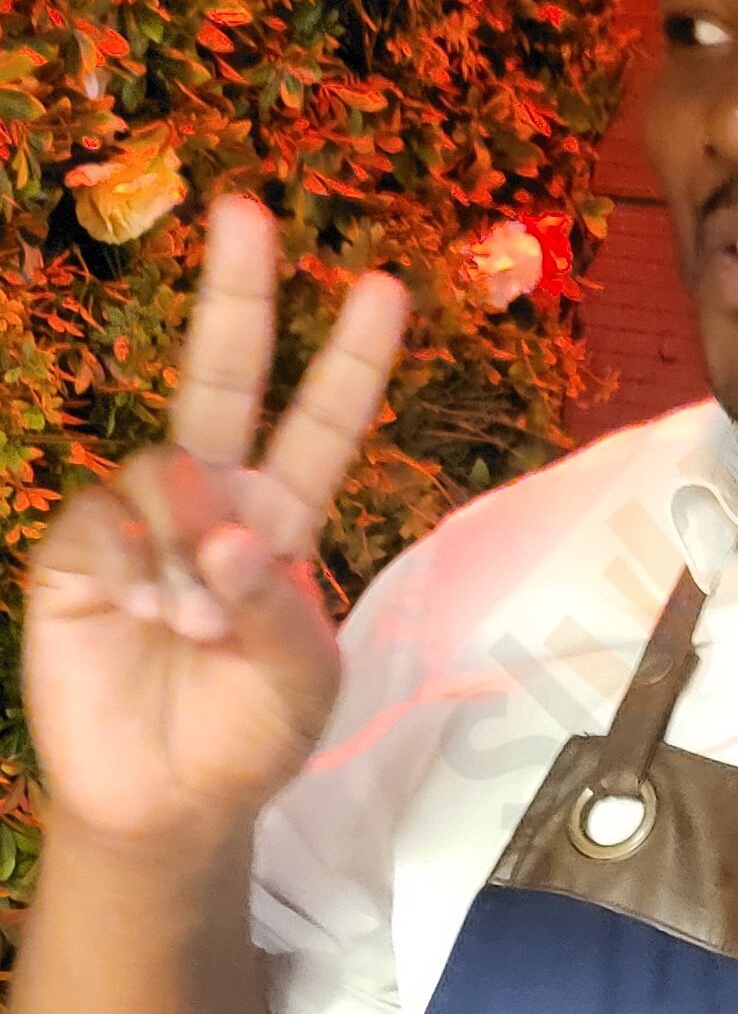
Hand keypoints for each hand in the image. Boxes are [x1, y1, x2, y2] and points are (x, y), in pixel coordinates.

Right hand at [22, 199, 407, 846]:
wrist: (163, 805)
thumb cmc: (247, 739)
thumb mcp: (296, 683)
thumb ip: (273, 606)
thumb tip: (224, 534)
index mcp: (281, 524)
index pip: (319, 427)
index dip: (349, 361)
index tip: (384, 288)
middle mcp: (211, 504)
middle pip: (222, 380)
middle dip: (235, 297)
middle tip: (243, 208)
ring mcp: (139, 524)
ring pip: (161, 470)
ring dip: (183, 546)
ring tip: (191, 625)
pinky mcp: (77, 555)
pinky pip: (101, 521)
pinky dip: (129, 565)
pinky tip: (138, 614)